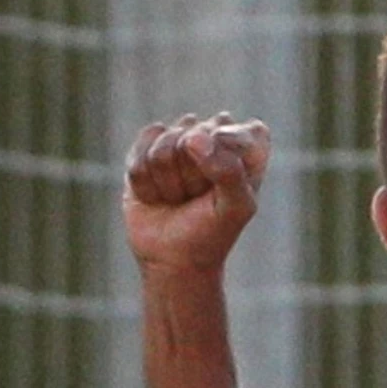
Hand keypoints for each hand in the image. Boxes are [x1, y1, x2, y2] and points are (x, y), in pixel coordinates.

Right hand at [123, 112, 270, 275]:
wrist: (174, 256)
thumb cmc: (213, 230)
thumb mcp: (236, 207)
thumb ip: (229, 170)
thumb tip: (194, 138)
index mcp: (247, 145)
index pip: (240, 131)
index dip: (226, 158)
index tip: (222, 187)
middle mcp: (213, 134)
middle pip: (196, 135)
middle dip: (194, 176)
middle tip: (199, 197)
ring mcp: (177, 138)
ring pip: (165, 144)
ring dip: (169, 182)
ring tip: (180, 197)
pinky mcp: (145, 149)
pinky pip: (139, 155)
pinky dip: (146, 183)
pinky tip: (158, 195)